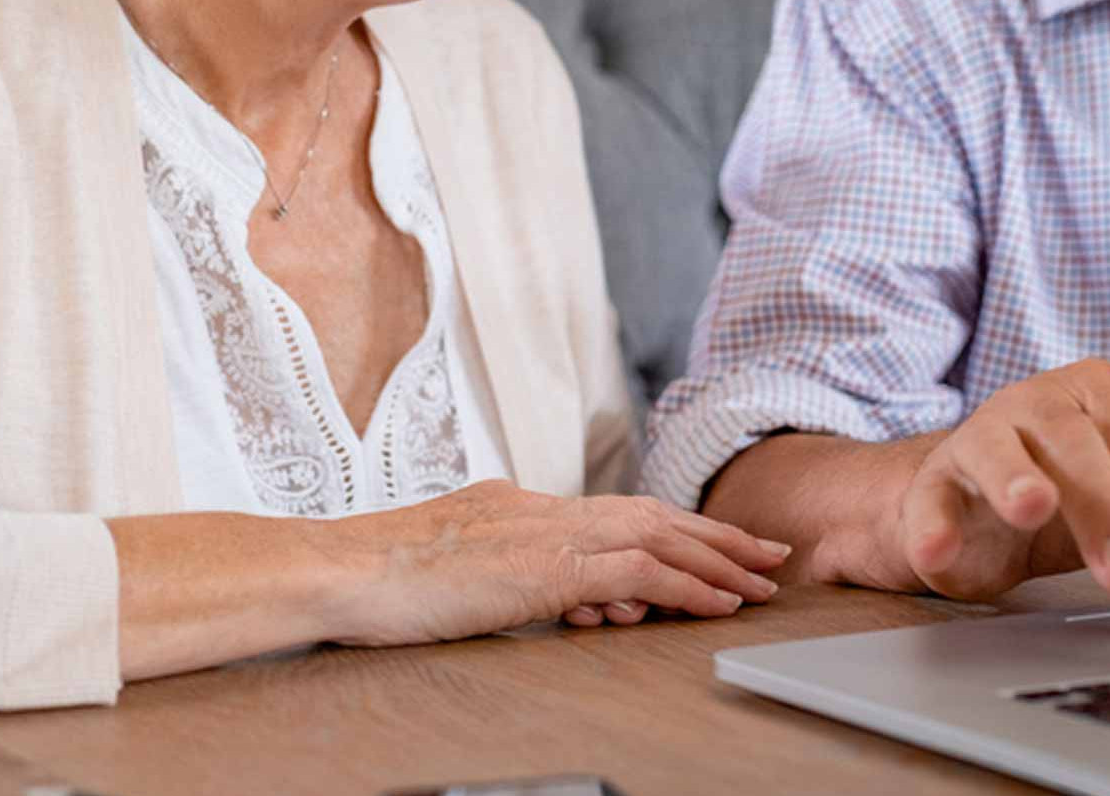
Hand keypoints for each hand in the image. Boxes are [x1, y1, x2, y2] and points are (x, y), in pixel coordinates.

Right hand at [323, 480, 789, 645]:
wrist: (342, 572)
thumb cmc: (381, 581)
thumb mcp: (459, 572)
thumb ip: (515, 576)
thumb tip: (571, 599)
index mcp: (521, 507)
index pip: (614, 513)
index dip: (672, 527)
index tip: (713, 545)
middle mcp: (542, 509)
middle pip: (650, 514)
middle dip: (714, 536)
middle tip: (766, 554)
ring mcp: (545, 533)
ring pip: (655, 537)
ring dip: (715, 560)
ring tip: (760, 581)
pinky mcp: (545, 567)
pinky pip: (636, 573)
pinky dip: (684, 584)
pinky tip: (716, 602)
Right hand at [892, 361, 1109, 634]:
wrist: (978, 507)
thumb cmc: (1073, 486)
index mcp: (1102, 392)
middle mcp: (1039, 402)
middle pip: (1080, 449)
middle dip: (1108, 514)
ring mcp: (981, 435)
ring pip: (998, 452)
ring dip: (1015, 479)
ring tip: (1032, 506)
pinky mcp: (934, 480)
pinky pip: (931, 497)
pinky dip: (932, 525)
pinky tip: (939, 550)